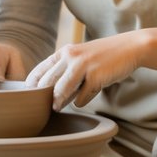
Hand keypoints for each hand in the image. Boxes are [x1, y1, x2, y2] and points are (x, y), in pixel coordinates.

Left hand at [26, 33, 141, 109]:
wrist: (129, 48)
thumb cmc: (103, 56)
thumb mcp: (81, 56)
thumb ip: (66, 70)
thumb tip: (50, 92)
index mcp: (65, 51)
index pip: (41, 69)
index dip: (31, 84)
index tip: (28, 95)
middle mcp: (71, 56)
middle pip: (48, 81)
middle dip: (42, 95)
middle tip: (39, 107)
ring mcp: (83, 66)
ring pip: (62, 89)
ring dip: (58, 101)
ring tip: (55, 108)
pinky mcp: (95, 77)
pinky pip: (82, 96)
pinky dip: (81, 102)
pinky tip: (81, 102)